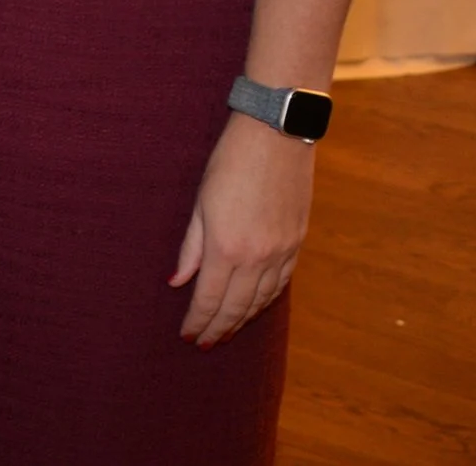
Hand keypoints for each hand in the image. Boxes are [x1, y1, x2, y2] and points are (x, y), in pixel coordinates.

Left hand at [170, 113, 314, 347]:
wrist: (276, 135)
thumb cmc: (230, 162)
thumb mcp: (201, 202)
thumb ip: (191, 247)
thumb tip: (178, 281)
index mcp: (227, 247)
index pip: (209, 300)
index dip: (197, 322)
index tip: (188, 336)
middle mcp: (257, 257)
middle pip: (235, 307)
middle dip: (218, 328)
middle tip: (205, 342)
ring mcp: (282, 252)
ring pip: (261, 301)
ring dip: (242, 320)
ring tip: (226, 331)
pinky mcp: (298, 243)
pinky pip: (281, 284)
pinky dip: (266, 301)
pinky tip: (255, 306)